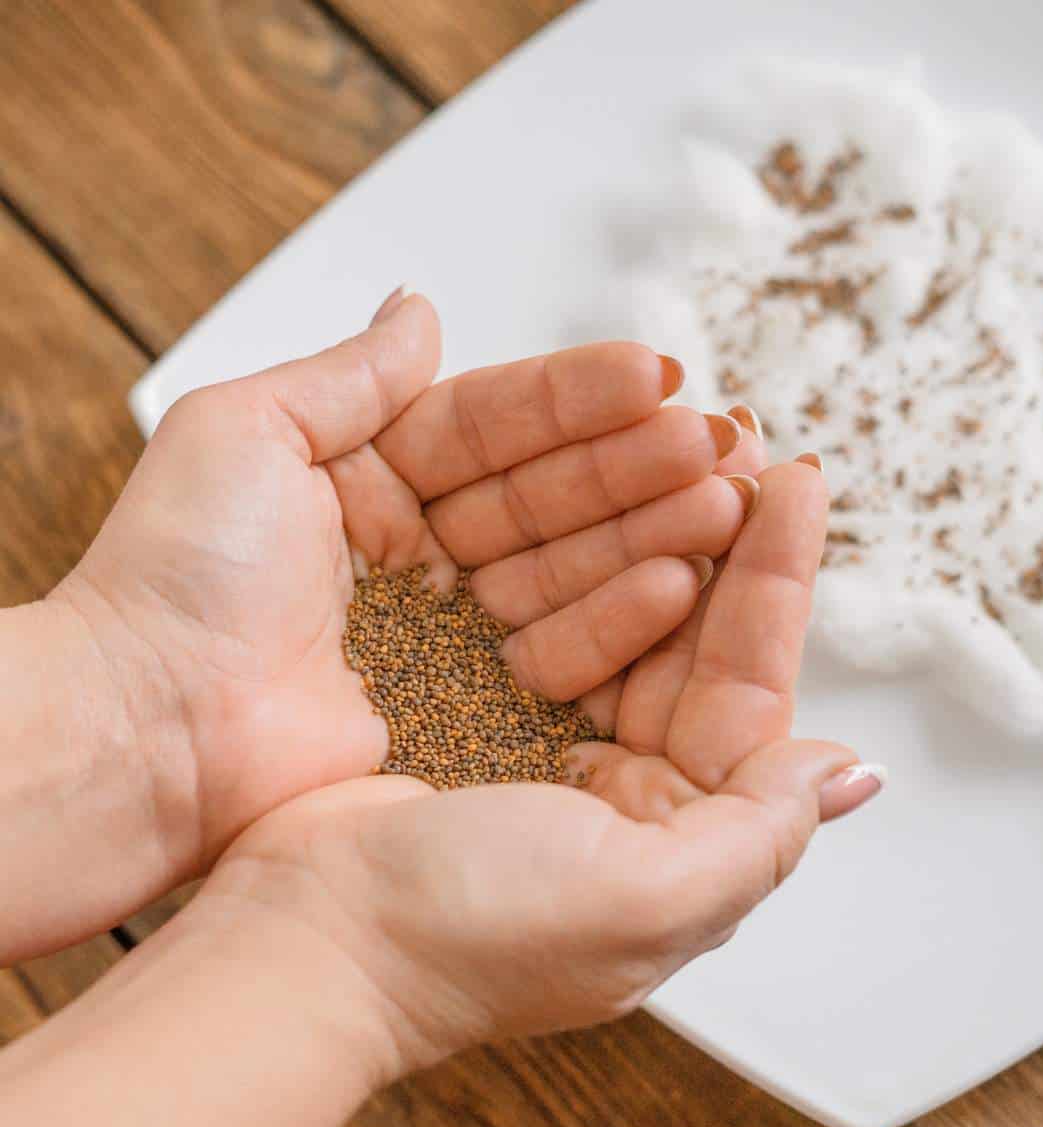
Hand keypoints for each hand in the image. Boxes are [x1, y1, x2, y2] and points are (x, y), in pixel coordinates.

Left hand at [57, 292, 752, 884]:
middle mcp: (423, 550)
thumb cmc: (175, 577)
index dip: (576, 397)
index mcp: (373, 478)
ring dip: (648, 526)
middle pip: (549, 492)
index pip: (496, 423)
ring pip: (568, 562)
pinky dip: (619, 611)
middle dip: (635, 462)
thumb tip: (419, 306)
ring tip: (722, 495)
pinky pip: (560, 646)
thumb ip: (349, 372)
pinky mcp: (473, 703)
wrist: (146, 730)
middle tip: (717, 437)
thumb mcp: (247, 433)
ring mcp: (453, 629)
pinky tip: (680, 577)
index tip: (657, 371)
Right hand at [201, 462, 881, 1077]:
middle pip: (691, 642)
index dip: (776, 585)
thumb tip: (854, 774)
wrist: (307, 942)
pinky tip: (590, 494)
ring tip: (677, 443)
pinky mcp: (472, 704)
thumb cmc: (472, 935)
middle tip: (735, 439)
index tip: (795, 485)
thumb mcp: (643, 898)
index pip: (749, 689)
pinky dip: (567, 553)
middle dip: (721, 540)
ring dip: (648, 528)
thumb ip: (760, 834)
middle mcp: (624, 785)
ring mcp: (546, 740)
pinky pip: (540, 614)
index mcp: (678, 831)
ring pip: (619, 614)